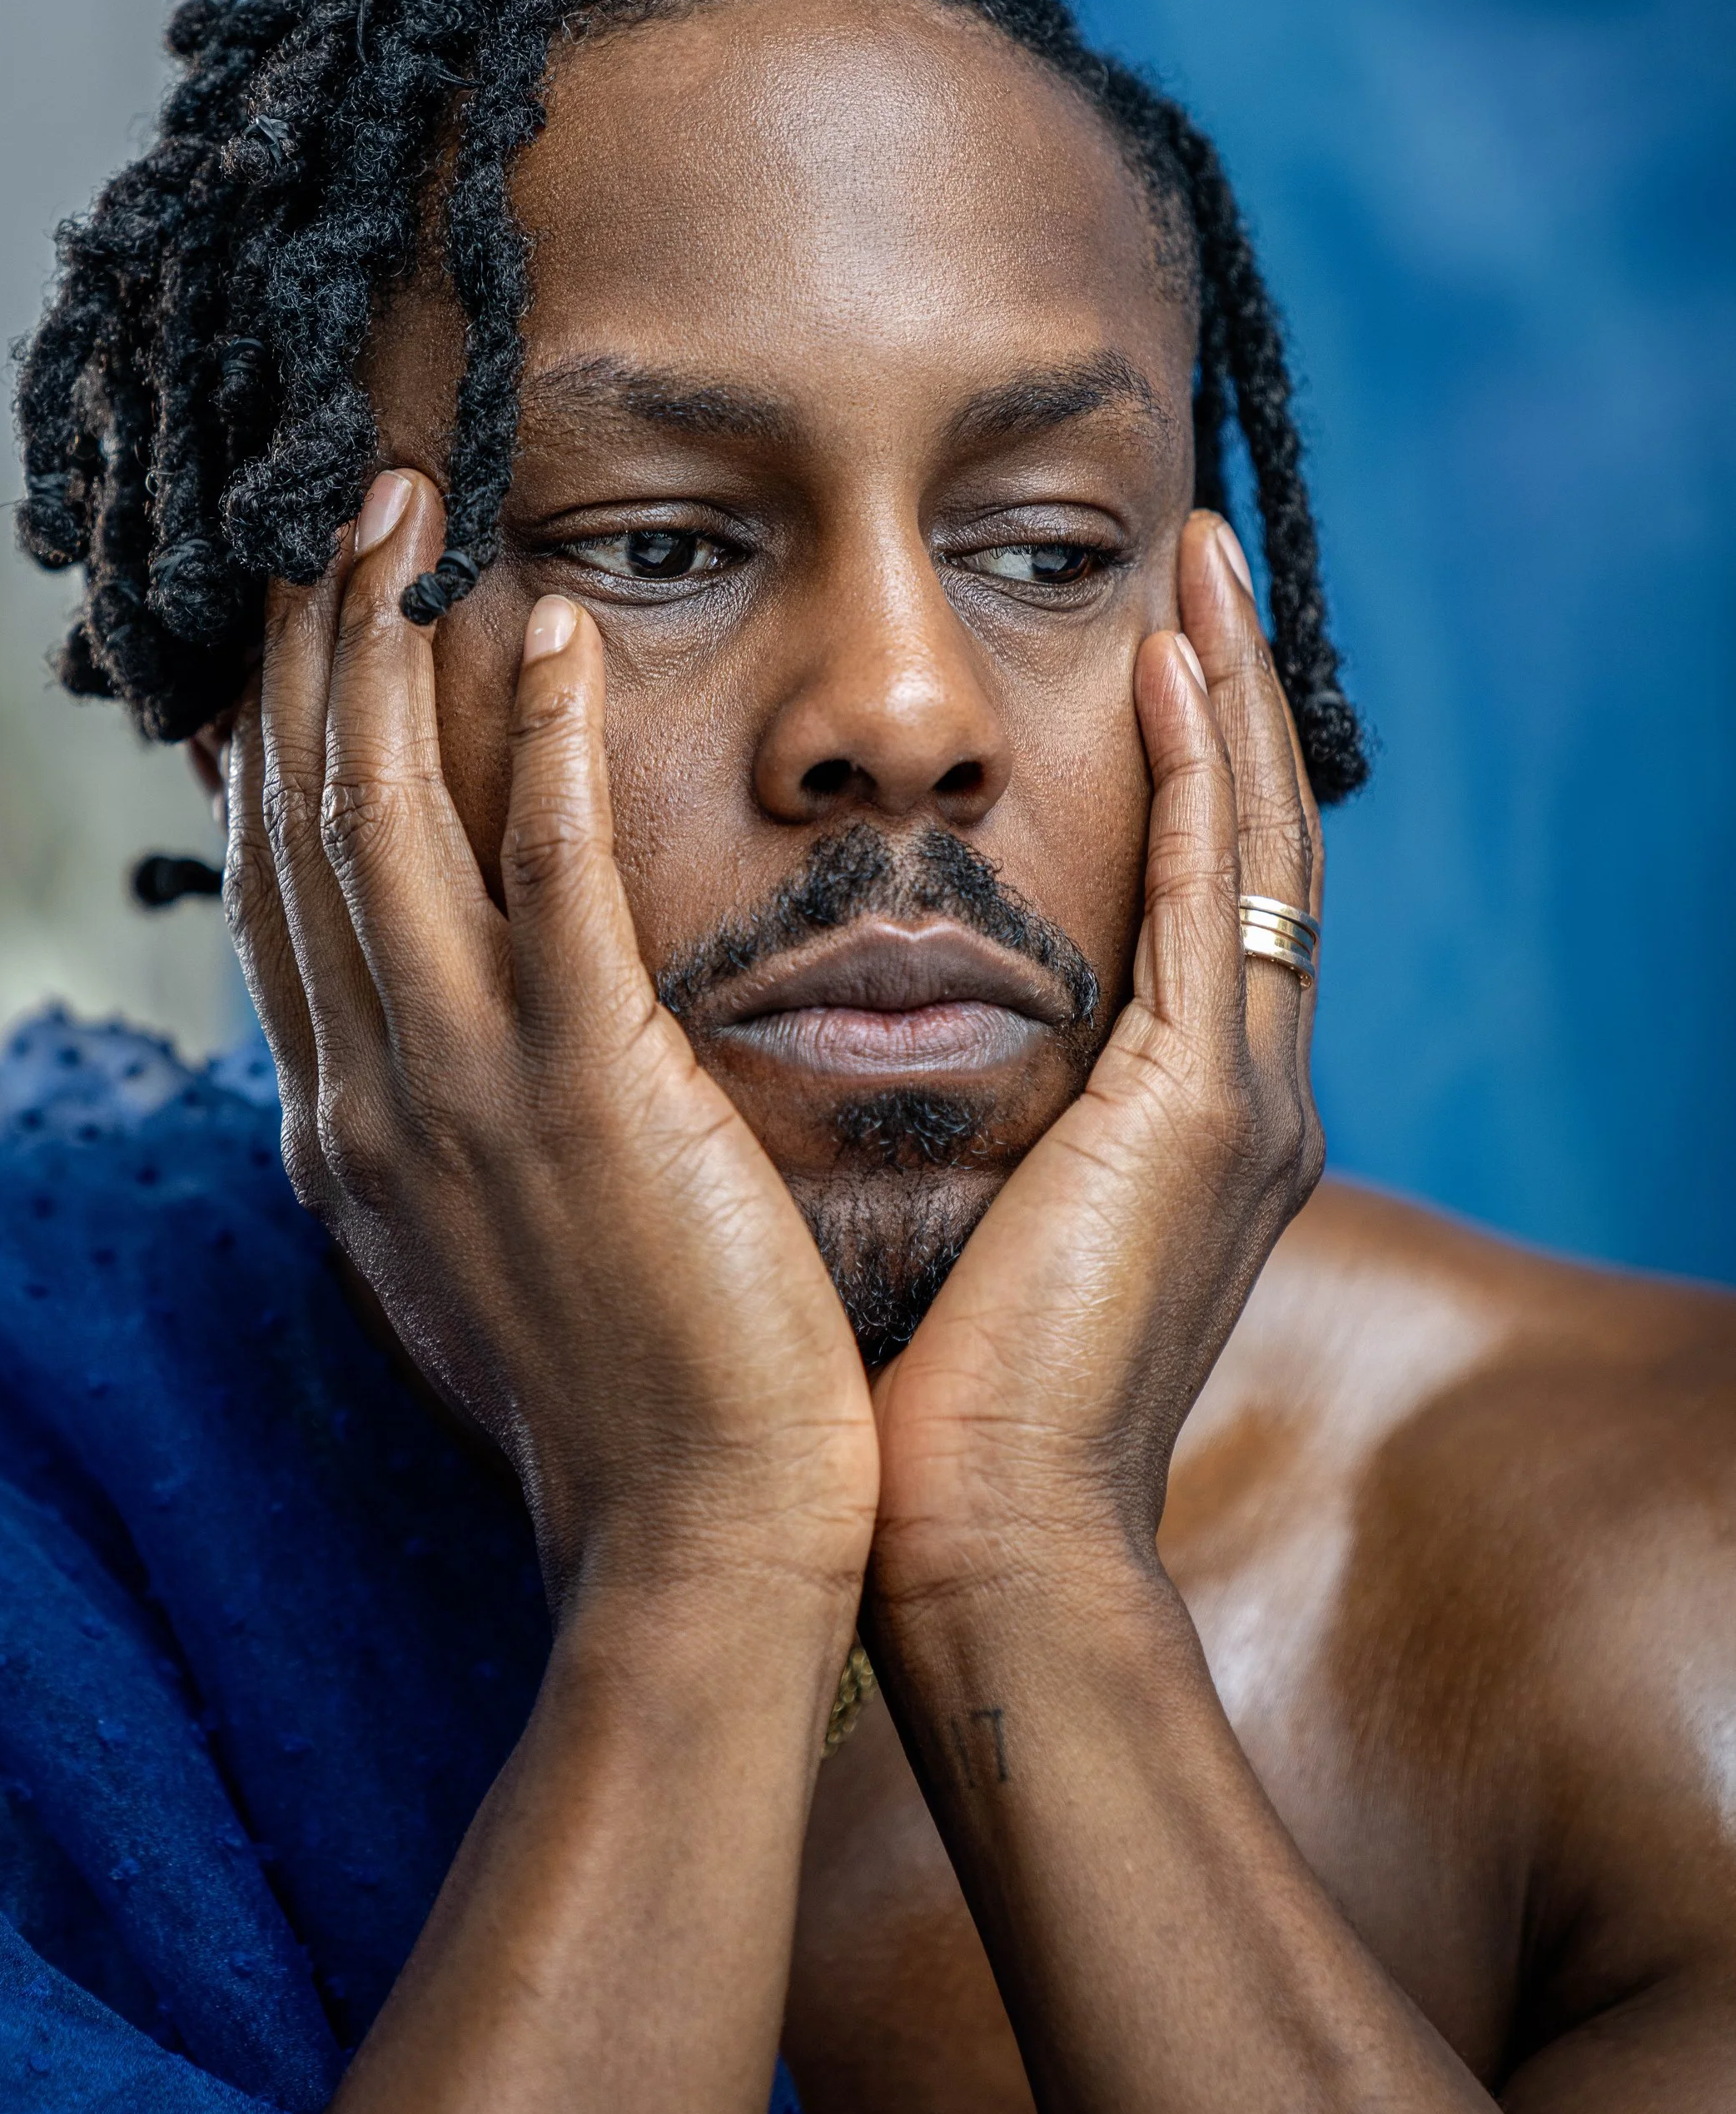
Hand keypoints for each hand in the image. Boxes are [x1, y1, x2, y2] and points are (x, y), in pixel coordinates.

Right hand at [223, 470, 877, 1621]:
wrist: (692, 1543)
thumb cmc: (617, 1399)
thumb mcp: (479, 1251)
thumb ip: (436, 1133)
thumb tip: (416, 1054)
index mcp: (346, 1127)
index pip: (280, 889)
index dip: (275, 738)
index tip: (293, 623)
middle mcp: (368, 1088)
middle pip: (306, 817)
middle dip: (311, 646)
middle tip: (340, 503)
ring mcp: (461, 1083)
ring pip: (389, 813)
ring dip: (390, 642)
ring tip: (412, 506)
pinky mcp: (583, 1085)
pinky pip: (546, 869)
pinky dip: (536, 739)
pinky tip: (557, 631)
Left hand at [868, 510, 1325, 1600]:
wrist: (979, 1553)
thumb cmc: (934, 1409)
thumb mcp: (965, 1220)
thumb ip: (966, 1119)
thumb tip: (858, 1038)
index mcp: (1181, 1125)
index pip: (1205, 898)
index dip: (1191, 763)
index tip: (1153, 642)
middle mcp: (1239, 1099)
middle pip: (1255, 844)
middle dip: (1231, 694)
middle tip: (1201, 560)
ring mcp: (1239, 1106)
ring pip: (1256, 847)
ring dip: (1230, 695)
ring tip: (1201, 567)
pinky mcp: (1202, 1118)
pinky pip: (1214, 906)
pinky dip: (1200, 780)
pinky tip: (1171, 671)